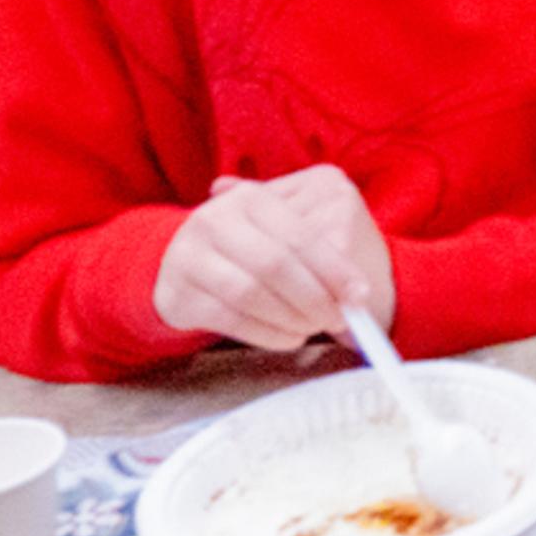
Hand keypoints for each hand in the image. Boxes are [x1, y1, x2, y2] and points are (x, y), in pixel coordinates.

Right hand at [153, 167, 394, 353]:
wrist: (192, 262)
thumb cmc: (257, 244)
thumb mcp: (286, 229)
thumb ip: (322, 248)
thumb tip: (358, 290)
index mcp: (250, 197)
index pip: (301, 236)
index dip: (334, 268)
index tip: (360, 294)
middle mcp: (213, 220)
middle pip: (276, 265)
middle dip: (314, 296)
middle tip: (338, 317)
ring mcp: (187, 257)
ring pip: (250, 293)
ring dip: (290, 317)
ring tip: (314, 327)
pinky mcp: (176, 295)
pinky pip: (228, 319)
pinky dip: (266, 333)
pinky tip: (290, 338)